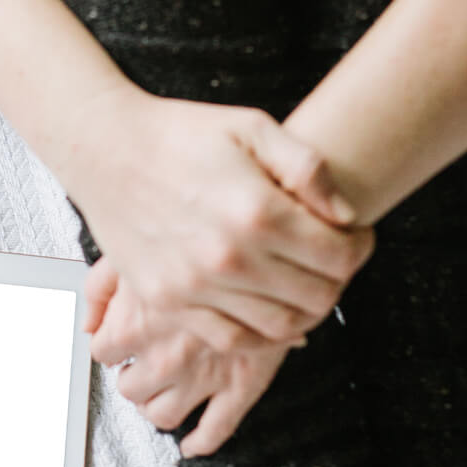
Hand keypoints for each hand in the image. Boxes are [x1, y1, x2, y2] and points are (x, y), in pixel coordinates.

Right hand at [70, 89, 373, 355]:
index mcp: (256, 211)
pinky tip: (269, 309)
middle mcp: (228, 257)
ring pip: (280, 326)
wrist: (106, 149)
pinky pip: (231, 339)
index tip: (356, 235)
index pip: (339, 256)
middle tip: (333, 260)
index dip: (360, 247)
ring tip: (303, 283)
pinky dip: (261, 335)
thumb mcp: (253, 127)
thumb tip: (345, 215)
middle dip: (338, 279)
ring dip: (305, 310)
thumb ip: (307, 168)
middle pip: (317, 296)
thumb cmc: (179, 134)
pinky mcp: (168, 301)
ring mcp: (195, 286)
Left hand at [84, 260, 292, 456]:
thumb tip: (88, 323)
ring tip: (165, 392)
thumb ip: (101, 287)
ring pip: (163, 416)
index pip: (103, 354)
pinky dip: (199, 443)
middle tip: (144, 366)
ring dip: (158, 407)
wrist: (267, 243)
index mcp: (133, 324)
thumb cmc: (200, 237)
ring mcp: (203, 376)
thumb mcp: (139, 248)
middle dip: (135, 378)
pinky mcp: (242, 385)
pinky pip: (216, 430)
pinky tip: (192, 443)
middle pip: (130, 389)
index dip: (113, 347)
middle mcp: (163, 357)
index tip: (121, 343)